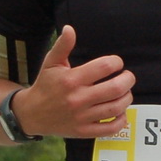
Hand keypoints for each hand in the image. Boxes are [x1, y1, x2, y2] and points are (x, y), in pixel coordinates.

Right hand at [11, 26, 135, 138]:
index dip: (116, 62)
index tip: (116, 63)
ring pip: (116, 108)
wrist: (32, 114)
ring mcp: (82, 117)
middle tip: (128, 76)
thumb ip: (62, 45)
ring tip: (125, 92)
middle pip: (115, 88)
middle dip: (128, 79)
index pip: (105, 67)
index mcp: (72, 79)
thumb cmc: (45, 85)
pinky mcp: (84, 131)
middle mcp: (78, 99)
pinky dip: (121, 120)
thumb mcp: (51, 63)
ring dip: (127, 98)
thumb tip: (69, 28)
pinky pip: (110, 129)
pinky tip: (120, 112)